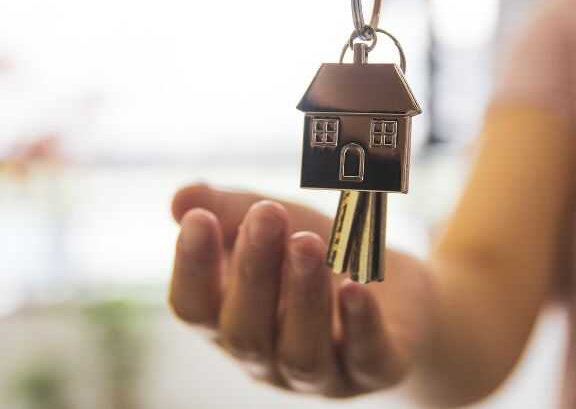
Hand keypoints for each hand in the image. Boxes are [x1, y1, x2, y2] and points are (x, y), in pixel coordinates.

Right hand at [169, 184, 434, 395]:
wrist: (396, 293)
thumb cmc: (320, 258)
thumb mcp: (278, 228)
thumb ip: (231, 211)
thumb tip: (180, 200)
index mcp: (230, 322)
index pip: (194, 308)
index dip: (192, 268)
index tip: (199, 219)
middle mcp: (268, 357)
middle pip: (246, 331)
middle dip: (254, 271)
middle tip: (267, 215)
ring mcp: (321, 374)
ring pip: (301, 352)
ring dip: (302, 296)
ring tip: (308, 243)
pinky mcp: (375, 369)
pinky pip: (365, 356)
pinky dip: (359, 322)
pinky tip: (355, 286)